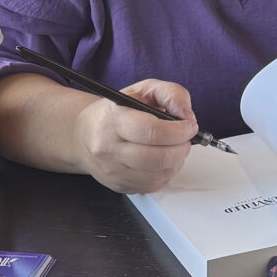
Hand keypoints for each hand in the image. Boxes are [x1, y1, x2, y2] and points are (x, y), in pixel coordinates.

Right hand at [76, 79, 197, 193]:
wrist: (86, 134)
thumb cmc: (117, 111)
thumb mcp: (143, 90)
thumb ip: (171, 94)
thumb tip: (187, 115)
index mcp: (114, 120)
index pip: (151, 131)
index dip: (178, 131)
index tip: (190, 126)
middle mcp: (110, 149)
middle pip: (157, 158)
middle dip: (181, 148)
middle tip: (186, 139)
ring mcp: (114, 171)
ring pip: (158, 175)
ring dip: (176, 161)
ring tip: (175, 147)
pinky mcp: (120, 186)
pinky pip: (153, 186)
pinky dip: (166, 173)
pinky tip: (163, 160)